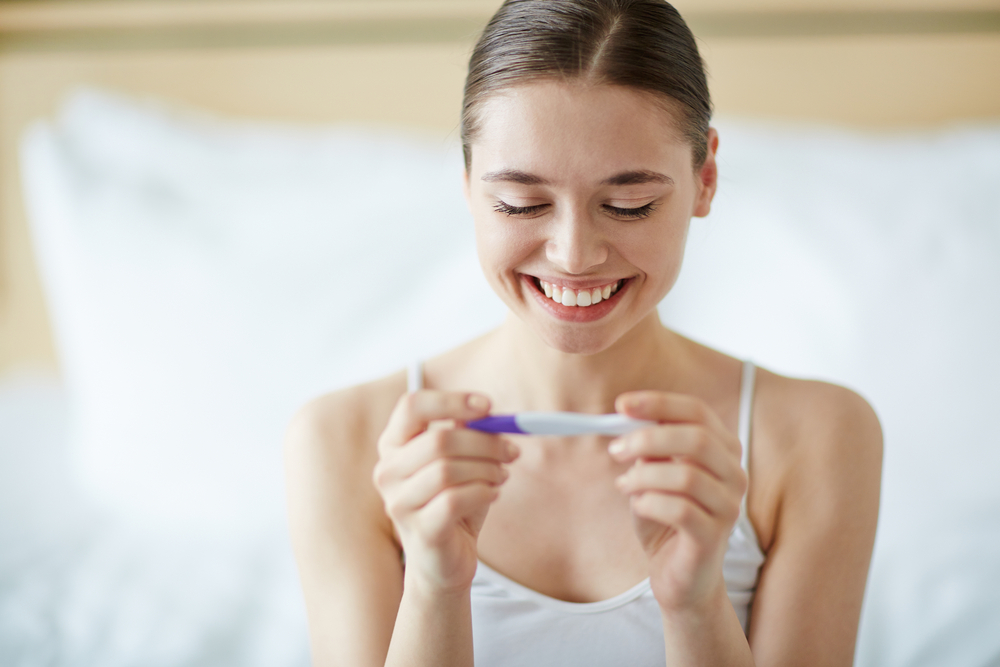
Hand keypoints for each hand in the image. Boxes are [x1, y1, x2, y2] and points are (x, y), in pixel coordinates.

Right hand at [373, 390, 518, 592]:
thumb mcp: (460, 462)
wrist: (445, 561)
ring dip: (487, 469)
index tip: (487, 405)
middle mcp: (388, 471)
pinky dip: (484, 492)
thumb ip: (467, 433)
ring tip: (502, 476)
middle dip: (485, 442)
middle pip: (439, 440)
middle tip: (512, 450)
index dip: (451, 401)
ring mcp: (399, 503)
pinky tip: (493, 495)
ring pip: (448, 470)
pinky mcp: (420, 530)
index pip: (412, 406)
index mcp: (393, 445)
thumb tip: (488, 411)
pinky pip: (456, 499)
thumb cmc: (453, 504)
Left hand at [609, 392, 746, 612]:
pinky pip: (680, 510)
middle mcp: (734, 474)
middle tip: (615, 449)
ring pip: (686, 475)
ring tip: (624, 485)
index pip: (697, 412)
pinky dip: (649, 503)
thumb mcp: (651, 475)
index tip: (621, 405)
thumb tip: (627, 420)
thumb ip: (648, 449)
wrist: (678, 576)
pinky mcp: (714, 537)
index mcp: (722, 450)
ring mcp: (729, 507)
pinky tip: (638, 506)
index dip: (659, 403)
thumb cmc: (664, 519)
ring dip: (643, 476)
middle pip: (697, 438)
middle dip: (648, 439)